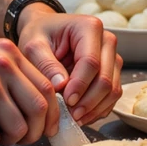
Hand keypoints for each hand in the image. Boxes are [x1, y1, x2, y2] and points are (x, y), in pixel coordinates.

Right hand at [0, 35, 58, 145]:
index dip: (51, 114)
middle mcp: (2, 65)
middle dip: (33, 132)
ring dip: (7, 140)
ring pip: (19, 128)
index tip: (46, 127)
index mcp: (8, 52)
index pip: (47, 87)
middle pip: (40, 109)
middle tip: (17, 138)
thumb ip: (10, 73)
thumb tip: (37, 105)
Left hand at [15, 7, 122, 125]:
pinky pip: (112, 96)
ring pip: (112, 90)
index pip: (91, 62)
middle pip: (105, 78)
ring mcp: (112, 57)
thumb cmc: (40, 35)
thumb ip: (46, 64)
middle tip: (70, 115)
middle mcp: (107, 41)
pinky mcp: (112, 72)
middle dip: (88, 101)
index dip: (80, 85)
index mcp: (89, 27)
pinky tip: (82, 115)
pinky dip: (99, 109)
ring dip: (95, 108)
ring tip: (75, 118)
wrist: (45, 32)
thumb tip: (61, 85)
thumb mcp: (34, 45)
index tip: (66, 100)